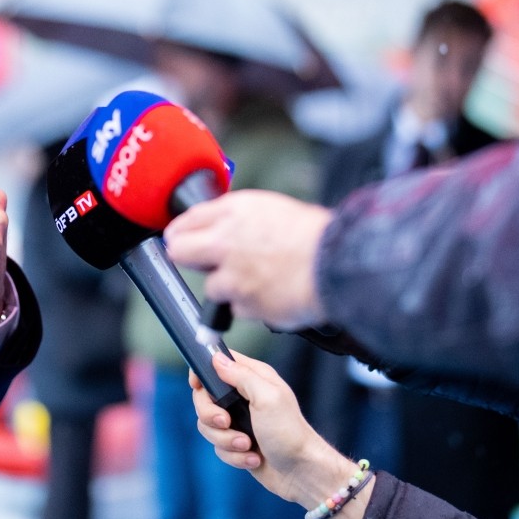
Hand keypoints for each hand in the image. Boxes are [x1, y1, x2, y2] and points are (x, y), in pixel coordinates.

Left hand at [164, 190, 332, 329]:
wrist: (339, 264)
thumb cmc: (314, 236)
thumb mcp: (271, 209)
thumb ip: (237, 218)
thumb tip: (215, 226)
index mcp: (234, 211)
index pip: (186, 220)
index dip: (182, 231)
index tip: (182, 238)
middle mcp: (226, 242)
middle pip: (180, 252)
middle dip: (188, 256)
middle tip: (205, 261)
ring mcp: (233, 277)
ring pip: (212, 287)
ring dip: (229, 287)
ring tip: (259, 278)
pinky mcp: (243, 305)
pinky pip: (237, 309)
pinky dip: (251, 305)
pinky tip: (271, 292)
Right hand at [190, 351, 372, 518]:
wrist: (300, 472)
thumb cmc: (290, 433)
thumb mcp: (267, 397)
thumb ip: (241, 376)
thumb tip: (217, 359)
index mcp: (253, 378)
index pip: (218, 363)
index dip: (203, 373)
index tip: (198, 386)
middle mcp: (244, 397)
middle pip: (204, 398)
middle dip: (211, 415)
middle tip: (227, 422)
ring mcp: (239, 421)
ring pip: (208, 426)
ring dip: (226, 440)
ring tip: (247, 445)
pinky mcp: (237, 444)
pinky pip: (218, 447)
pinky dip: (234, 456)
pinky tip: (254, 458)